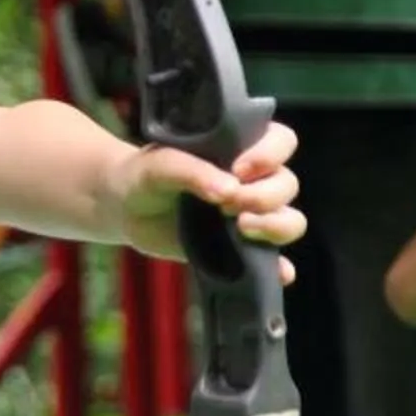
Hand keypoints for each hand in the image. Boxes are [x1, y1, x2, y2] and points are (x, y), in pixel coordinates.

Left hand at [115, 117, 304, 280]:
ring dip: (276, 226)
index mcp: (242, 148)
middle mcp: (255, 180)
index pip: (282, 142)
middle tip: (226, 206)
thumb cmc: (145, 176)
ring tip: (242, 228)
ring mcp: (251, 215)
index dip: (270, 154)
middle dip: (264, 196)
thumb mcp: (160, 165)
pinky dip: (281, 268)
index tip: (239, 169)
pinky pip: (274, 260)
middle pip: (287, 184)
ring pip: (290, 220)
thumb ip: (192, 173)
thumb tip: (230, 192)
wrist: (125, 209)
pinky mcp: (242, 248)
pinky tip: (280, 274)